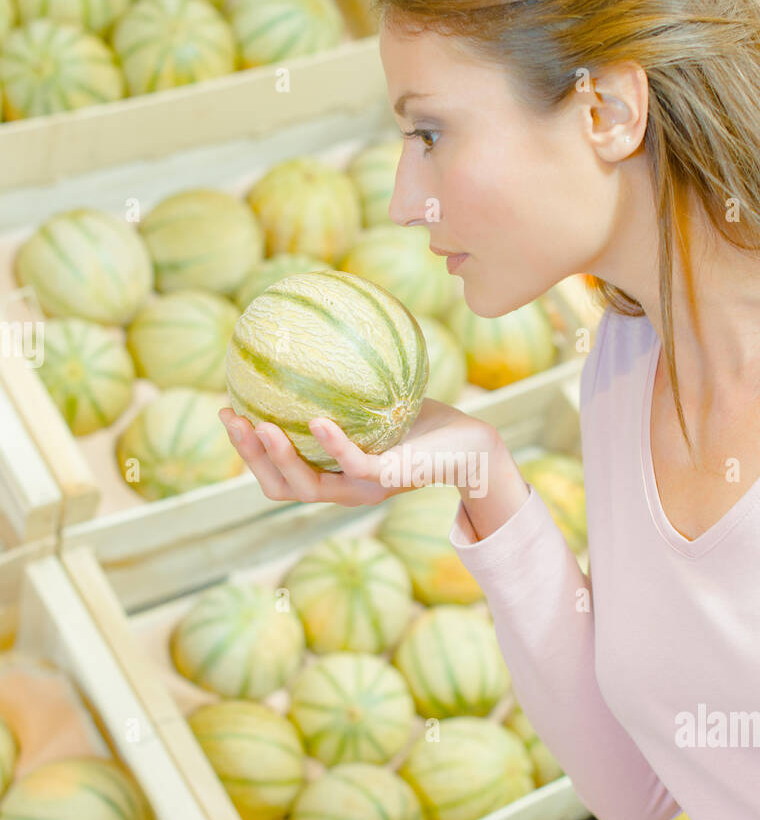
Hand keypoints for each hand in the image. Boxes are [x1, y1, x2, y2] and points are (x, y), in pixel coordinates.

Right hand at [218, 398, 500, 508]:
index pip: (278, 474)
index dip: (247, 451)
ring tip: (259, 426)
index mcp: (332, 475)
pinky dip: (333, 447)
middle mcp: (344, 489)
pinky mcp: (392, 481)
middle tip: (232, 419)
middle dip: (250, 457)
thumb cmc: (423, 420)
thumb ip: (345, 381)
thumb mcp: (378, 396)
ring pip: (308, 487)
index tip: (227, 412)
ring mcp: (366, 490)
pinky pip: (355, 467)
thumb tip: (312, 329)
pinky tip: (316, 421)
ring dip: (279, 458)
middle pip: (280, 487)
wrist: (471, 445)